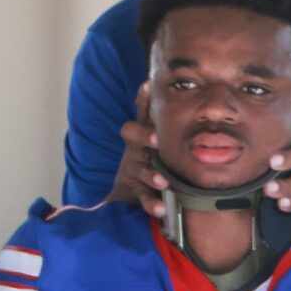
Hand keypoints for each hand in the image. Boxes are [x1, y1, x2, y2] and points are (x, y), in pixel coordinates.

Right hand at [108, 85, 166, 217]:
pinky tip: (161, 208)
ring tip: (162, 181)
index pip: (141, 110)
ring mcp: (134, 170)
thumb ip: (150, 112)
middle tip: (157, 138)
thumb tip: (152, 82)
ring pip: (141, 170)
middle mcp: (135, 148)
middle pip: (133, 137)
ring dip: (151, 175)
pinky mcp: (135, 191)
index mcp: (141, 132)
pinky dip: (151, 204)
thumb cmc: (148, 156)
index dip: (142, 100)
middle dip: (144, 136)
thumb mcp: (149, 133)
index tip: (148, 87)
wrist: (129, 190)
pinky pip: (143, 198)